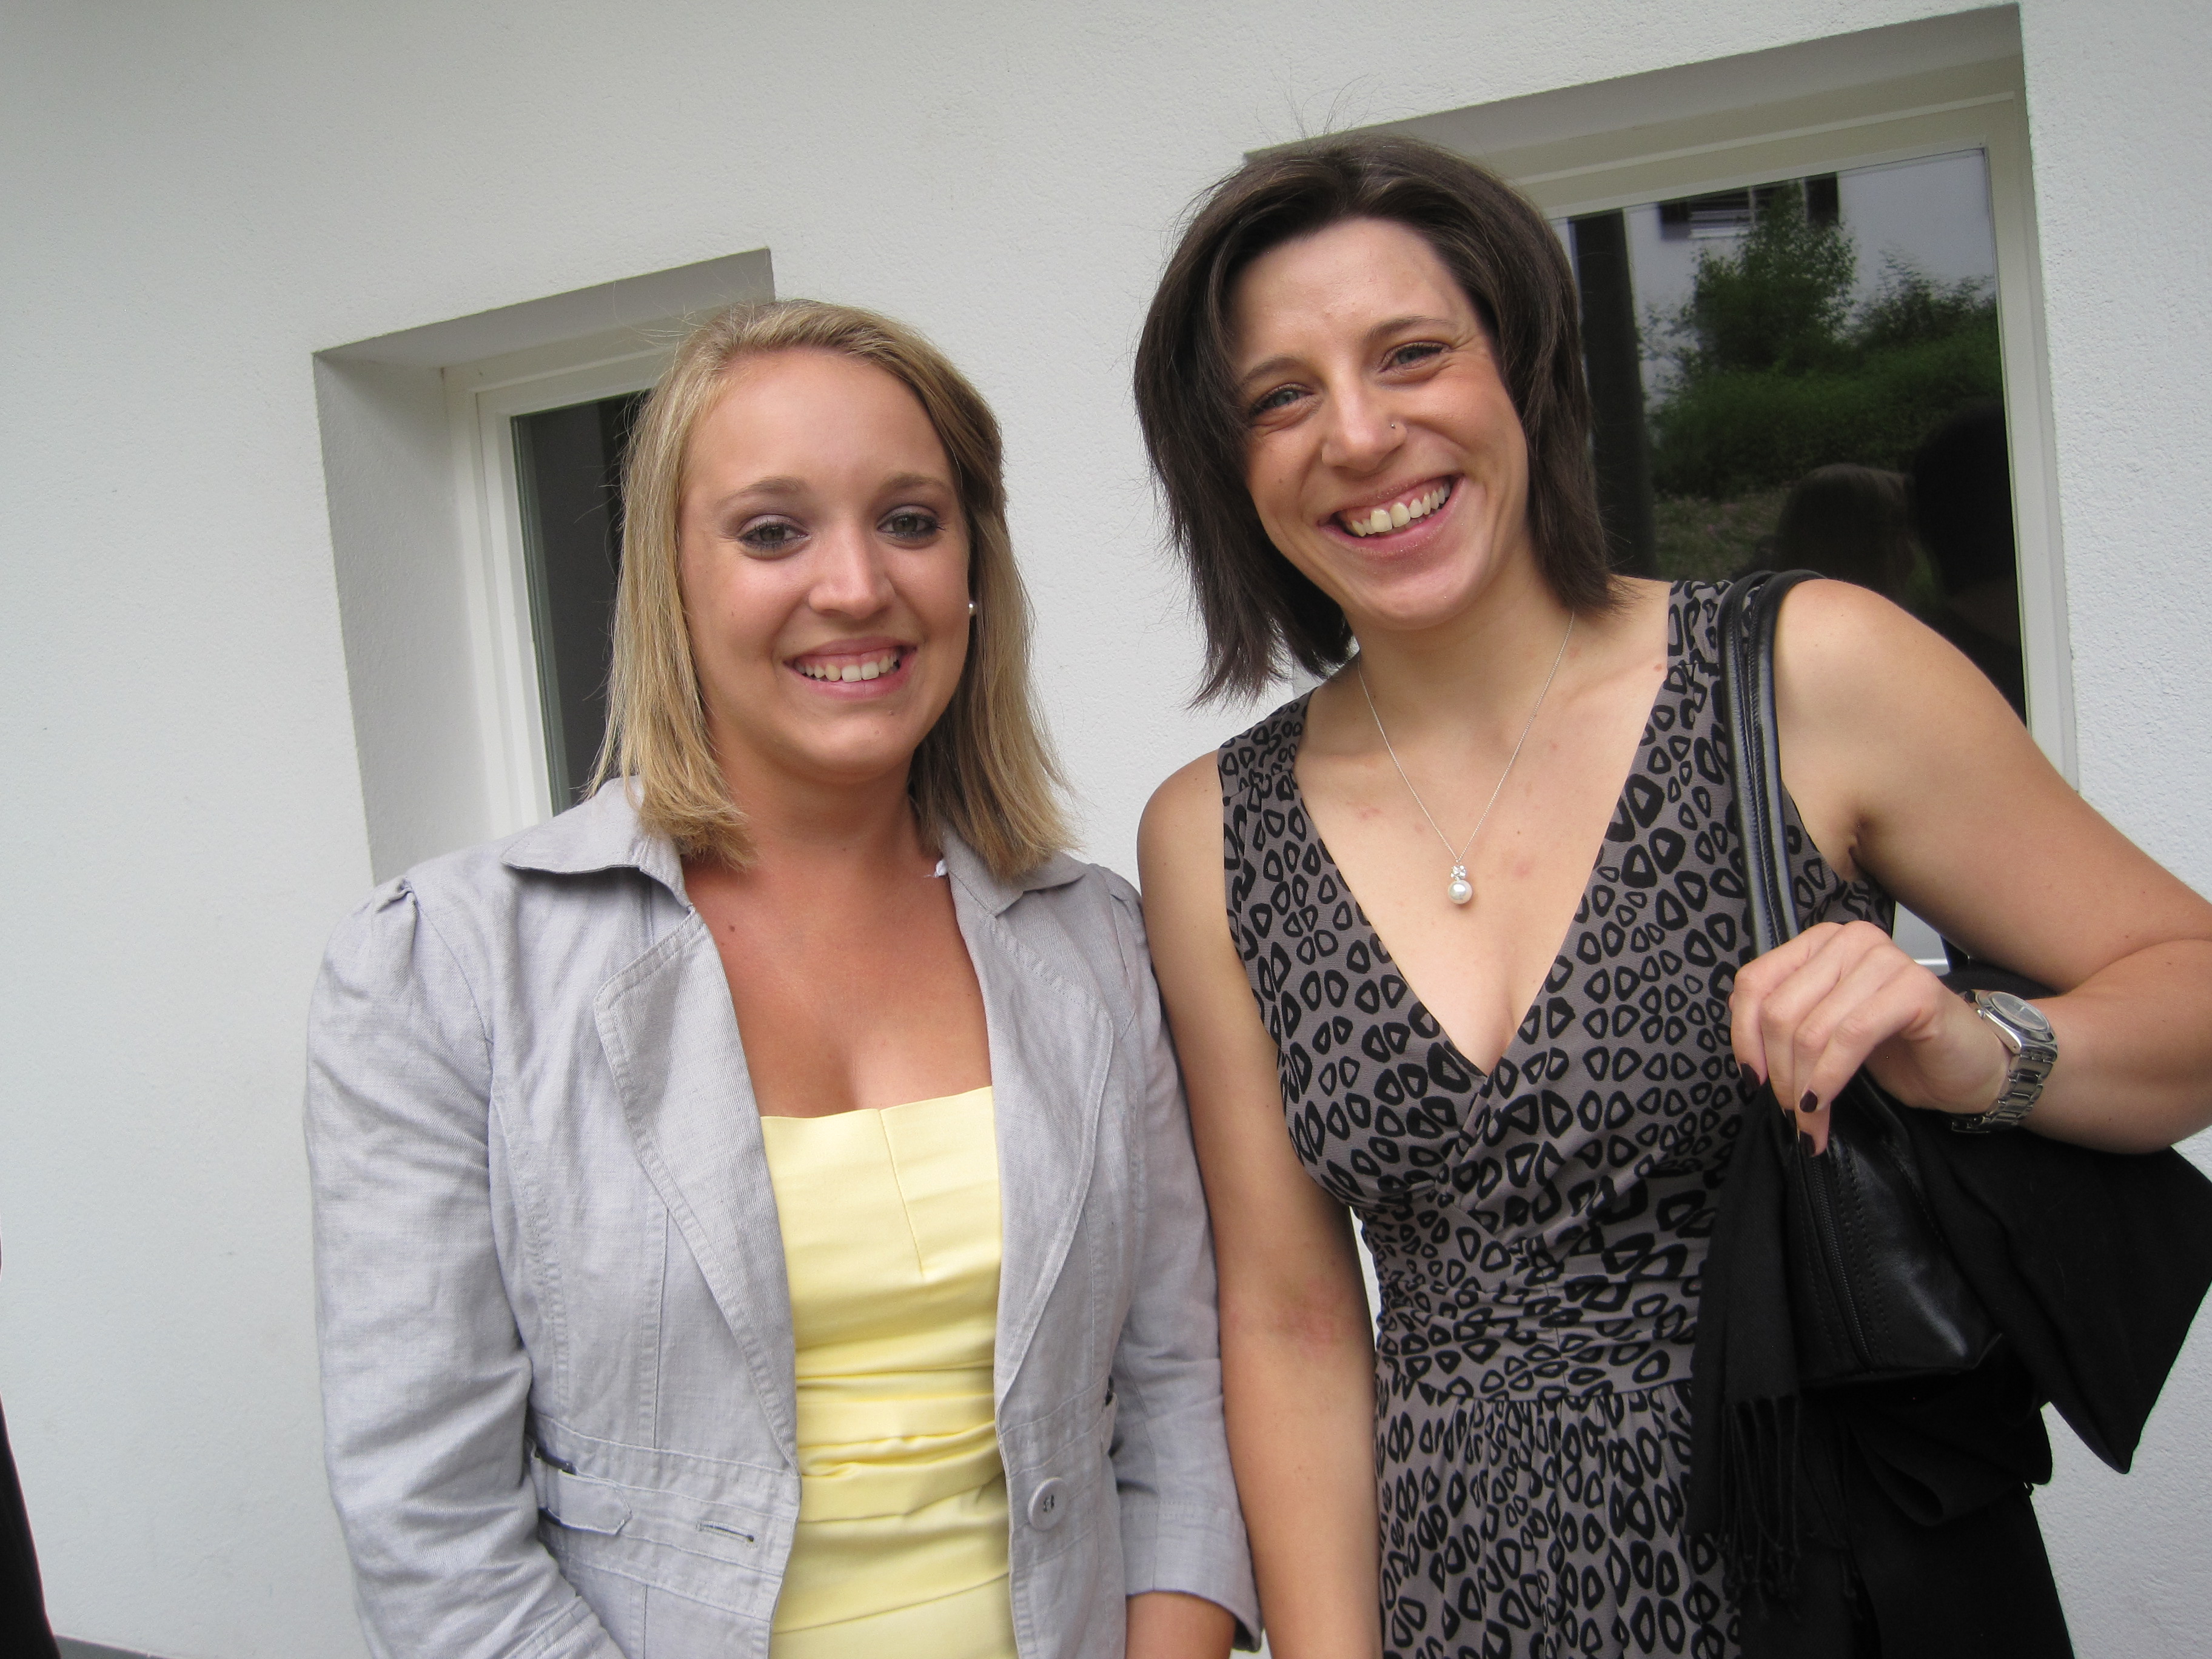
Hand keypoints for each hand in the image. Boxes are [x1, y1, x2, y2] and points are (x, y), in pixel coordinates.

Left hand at [1729, 921, 2010, 1152]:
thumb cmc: (1898, 1050)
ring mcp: (1885, 959)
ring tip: (1809, 1123)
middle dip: (1778, 1072)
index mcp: (1820, 943)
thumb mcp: (1826, 1032)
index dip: (1743, 1036)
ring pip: (1811, 1029)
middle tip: (1789, 1111)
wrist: (1969, 1070)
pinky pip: (1850, 1038)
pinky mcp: (1915, 988)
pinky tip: (1824, 1107)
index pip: (1755, 983)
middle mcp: (1850, 941)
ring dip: (1802, 1087)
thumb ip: (1786, 1019)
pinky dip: (1829, 1079)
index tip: (1752, 1080)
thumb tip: (1739, 1033)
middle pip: (1780, 1011)